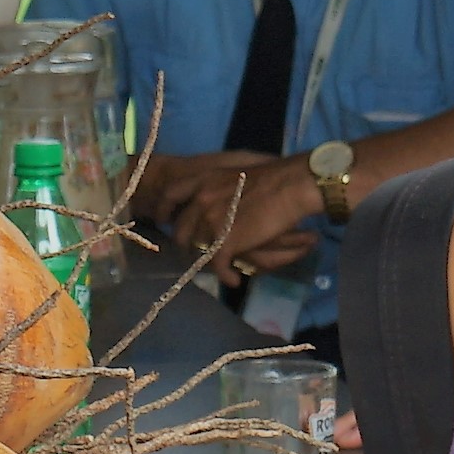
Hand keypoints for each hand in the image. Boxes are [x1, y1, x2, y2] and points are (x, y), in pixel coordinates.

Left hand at [127, 150, 311, 276]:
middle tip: (193, 253)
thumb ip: (218, 187)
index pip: (170, 194)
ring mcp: (210, 220)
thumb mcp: (234, 174)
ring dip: (207, 261)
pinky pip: (217, 264)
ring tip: (220, 267)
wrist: (290, 186)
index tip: (163, 220)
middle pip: (181, 229)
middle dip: (184, 244)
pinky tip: (233, 280)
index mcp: (203, 179)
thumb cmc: (272, 178)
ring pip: (199, 248)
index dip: (163, 209)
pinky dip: (225, 275)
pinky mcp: (225, 240)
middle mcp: (200, 199)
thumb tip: (215, 201)